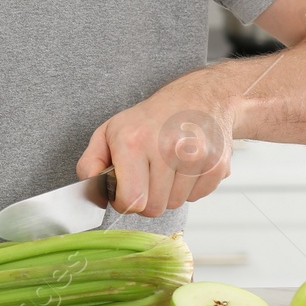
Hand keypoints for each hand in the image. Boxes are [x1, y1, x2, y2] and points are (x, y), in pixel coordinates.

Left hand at [75, 71, 233, 217]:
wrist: (200, 97)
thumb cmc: (151, 118)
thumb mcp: (110, 131)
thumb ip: (90, 163)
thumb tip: (88, 190)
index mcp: (134, 141)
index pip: (130, 201)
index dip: (125, 202)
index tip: (126, 190)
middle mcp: (166, 148)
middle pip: (153, 208)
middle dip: (147, 198)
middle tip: (148, 175)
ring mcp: (195, 157)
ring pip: (175, 205)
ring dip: (169, 193)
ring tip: (168, 166)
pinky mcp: (217, 165)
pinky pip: (197, 198)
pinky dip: (190, 188)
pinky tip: (186, 166)